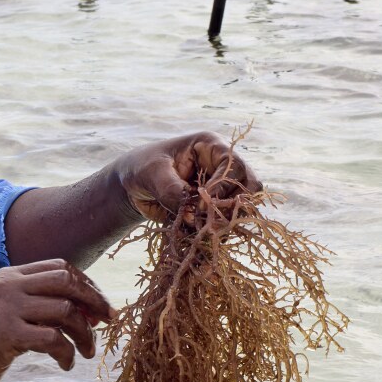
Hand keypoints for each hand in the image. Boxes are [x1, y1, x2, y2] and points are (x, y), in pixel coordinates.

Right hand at [0, 259, 114, 381]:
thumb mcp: (13, 314)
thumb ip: (43, 306)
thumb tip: (91, 310)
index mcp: (10, 276)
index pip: (59, 267)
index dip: (86, 284)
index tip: (100, 306)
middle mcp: (8, 285)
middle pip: (67, 281)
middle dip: (94, 300)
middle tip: (108, 321)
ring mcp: (6, 308)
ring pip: (65, 311)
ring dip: (84, 334)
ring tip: (87, 352)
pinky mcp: (7, 333)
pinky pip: (53, 339)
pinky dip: (67, 354)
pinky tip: (66, 364)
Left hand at [107, 131, 262, 224]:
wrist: (132, 186)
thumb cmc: (141, 168)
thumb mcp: (152, 174)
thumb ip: (172, 190)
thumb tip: (194, 215)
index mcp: (210, 146)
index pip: (234, 165)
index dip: (223, 187)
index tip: (202, 206)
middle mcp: (222, 165)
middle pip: (249, 185)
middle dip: (234, 205)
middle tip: (211, 221)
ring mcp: (222, 187)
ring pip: (244, 205)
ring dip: (228, 220)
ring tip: (205, 230)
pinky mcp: (215, 207)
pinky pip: (229, 221)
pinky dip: (220, 231)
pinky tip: (202, 235)